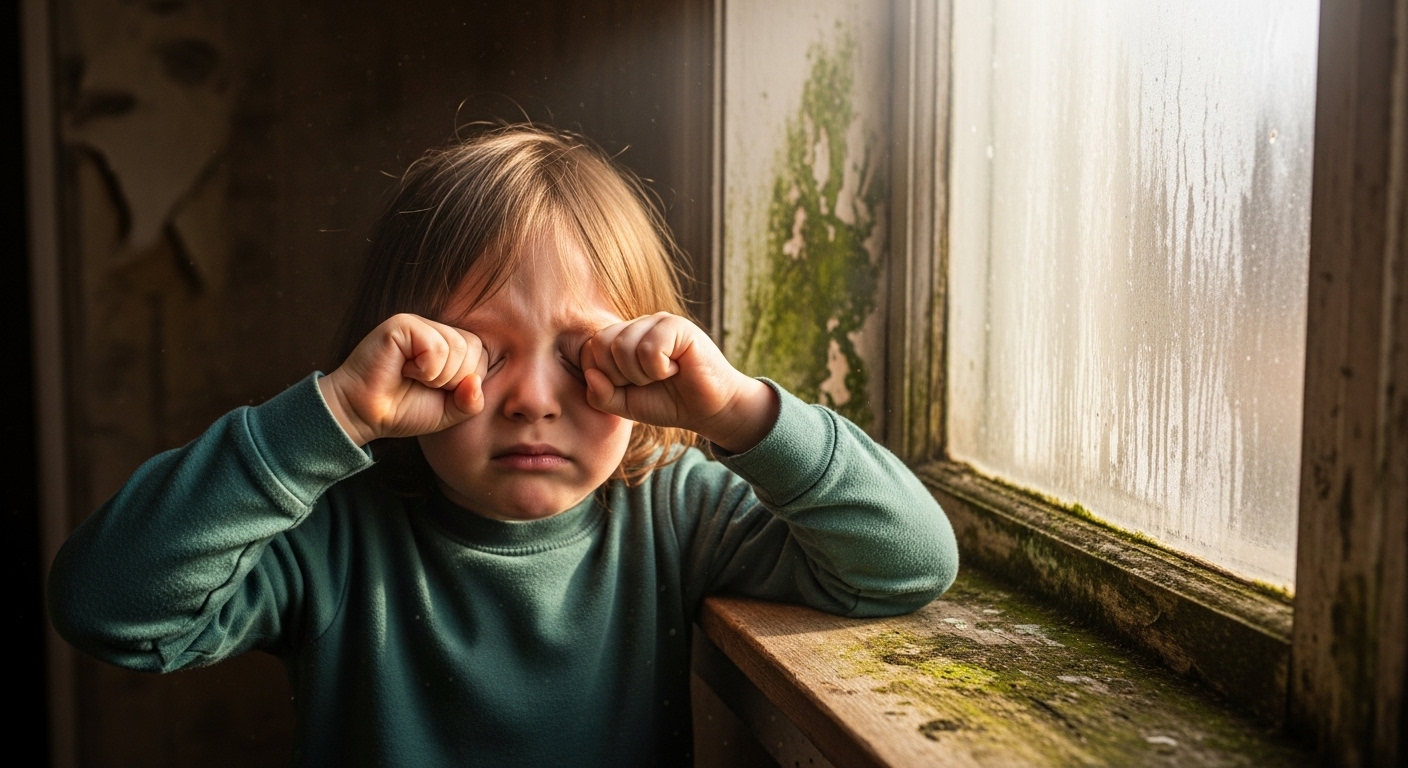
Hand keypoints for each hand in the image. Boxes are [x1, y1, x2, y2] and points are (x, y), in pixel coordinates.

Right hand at [318, 314, 486, 445]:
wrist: (364, 415)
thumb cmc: (403, 410)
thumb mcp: (449, 413)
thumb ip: (471, 402)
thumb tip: (475, 382)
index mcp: (450, 346)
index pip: (483, 357)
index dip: (465, 384)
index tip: (436, 391)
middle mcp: (436, 330)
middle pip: (474, 349)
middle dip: (453, 379)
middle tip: (423, 384)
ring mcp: (419, 325)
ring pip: (457, 347)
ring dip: (437, 376)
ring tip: (412, 377)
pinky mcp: (403, 324)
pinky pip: (436, 346)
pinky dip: (425, 368)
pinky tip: (404, 370)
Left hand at [581, 312, 778, 453]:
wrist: (708, 410)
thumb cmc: (668, 403)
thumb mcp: (625, 405)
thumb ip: (600, 394)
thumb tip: (591, 375)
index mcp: (622, 338)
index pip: (590, 349)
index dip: (604, 376)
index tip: (630, 386)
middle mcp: (638, 325)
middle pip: (602, 343)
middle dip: (620, 375)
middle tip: (647, 381)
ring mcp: (658, 321)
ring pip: (623, 345)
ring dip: (641, 374)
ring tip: (663, 375)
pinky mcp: (678, 326)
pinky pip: (649, 348)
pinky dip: (659, 369)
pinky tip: (677, 368)